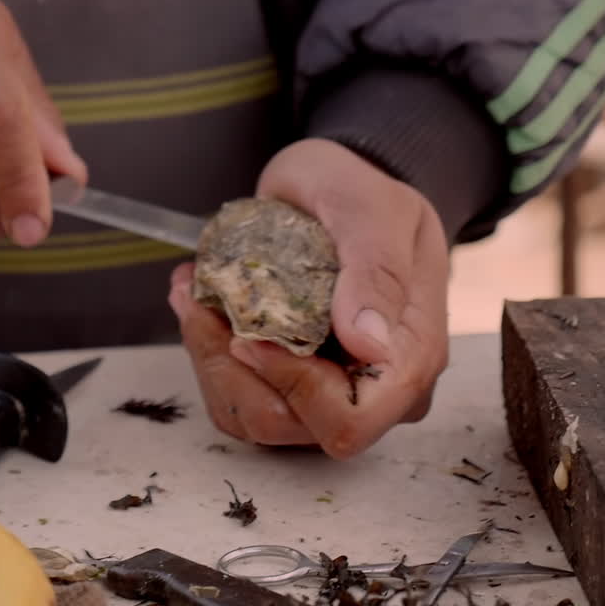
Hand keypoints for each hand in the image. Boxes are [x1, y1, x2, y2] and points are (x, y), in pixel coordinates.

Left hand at [169, 138, 450, 458]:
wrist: (338, 181)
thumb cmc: (361, 189)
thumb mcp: (371, 210)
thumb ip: (376, 272)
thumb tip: (371, 346)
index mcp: (409, 356)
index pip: (351, 421)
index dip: (294, 390)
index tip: (250, 334)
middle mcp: (374, 388)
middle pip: (291, 424)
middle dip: (234, 369)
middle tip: (200, 302)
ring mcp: (331, 389)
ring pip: (253, 417)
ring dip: (211, 360)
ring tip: (195, 294)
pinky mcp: (290, 382)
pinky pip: (237, 398)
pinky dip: (208, 355)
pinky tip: (201, 304)